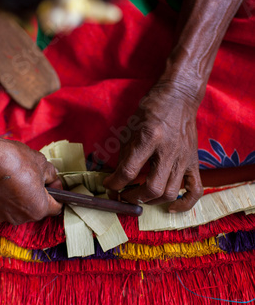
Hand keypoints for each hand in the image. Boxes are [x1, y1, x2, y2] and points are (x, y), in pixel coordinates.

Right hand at [0, 139, 62, 223]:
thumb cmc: (14, 160)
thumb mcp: (41, 162)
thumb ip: (51, 174)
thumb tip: (52, 177)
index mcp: (39, 209)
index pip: (56, 206)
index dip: (56, 192)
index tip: (51, 182)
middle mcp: (21, 218)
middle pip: (35, 209)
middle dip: (36, 196)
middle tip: (31, 178)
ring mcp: (2, 216)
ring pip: (16, 209)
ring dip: (18, 198)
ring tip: (12, 180)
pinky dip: (1, 197)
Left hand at [103, 81, 203, 211]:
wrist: (180, 97)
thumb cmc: (151, 110)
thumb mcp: (131, 128)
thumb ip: (124, 155)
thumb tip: (115, 179)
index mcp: (149, 137)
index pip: (128, 170)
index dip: (114, 183)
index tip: (109, 186)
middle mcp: (168, 150)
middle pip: (152, 188)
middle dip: (133, 197)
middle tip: (124, 195)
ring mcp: (184, 158)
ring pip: (170, 193)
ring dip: (151, 201)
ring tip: (141, 197)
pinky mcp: (194, 162)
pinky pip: (195, 190)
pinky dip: (184, 204)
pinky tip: (171, 208)